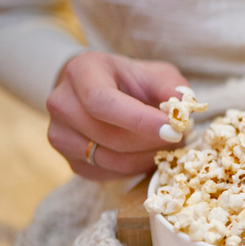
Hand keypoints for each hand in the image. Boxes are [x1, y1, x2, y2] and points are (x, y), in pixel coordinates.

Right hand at [46, 51, 188, 180]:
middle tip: (179, 138)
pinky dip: (136, 168)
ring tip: (167, 145)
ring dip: (147, 157)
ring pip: (110, 159)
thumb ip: (172, 87)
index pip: (103, 101)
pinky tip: (147, 153)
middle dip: (151, 142)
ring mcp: (60, 135)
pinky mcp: (71, 162)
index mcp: (81, 72)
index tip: (173, 130)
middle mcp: (61, 103)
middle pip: (108, 135)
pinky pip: (109, 173)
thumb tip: (184, 109)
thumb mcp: (155, 74)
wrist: (101, 93)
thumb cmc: (131, 81)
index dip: (139, 120)